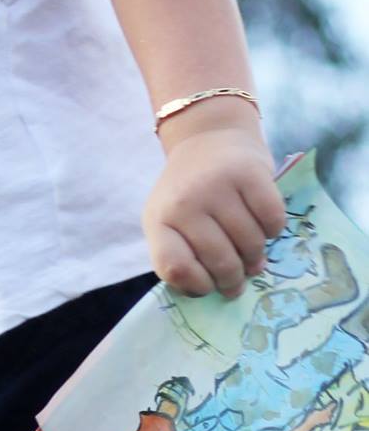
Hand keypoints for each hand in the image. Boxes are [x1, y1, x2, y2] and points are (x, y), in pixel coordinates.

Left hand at [142, 126, 284, 297]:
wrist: (209, 137)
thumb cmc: (190, 190)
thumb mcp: (169, 221)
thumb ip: (181, 256)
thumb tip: (213, 293)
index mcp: (159, 219)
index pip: (174, 267)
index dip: (197, 285)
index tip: (210, 287)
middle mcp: (184, 202)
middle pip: (220, 261)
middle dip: (234, 279)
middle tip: (241, 279)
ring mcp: (217, 186)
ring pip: (250, 244)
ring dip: (256, 256)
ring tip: (252, 253)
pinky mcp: (250, 173)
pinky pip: (272, 221)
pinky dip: (272, 230)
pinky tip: (262, 224)